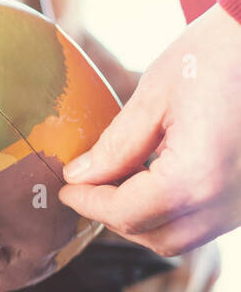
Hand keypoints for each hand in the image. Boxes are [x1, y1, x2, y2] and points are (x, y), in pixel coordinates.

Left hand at [60, 4, 240, 255]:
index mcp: (198, 176)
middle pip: (158, 237)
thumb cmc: (218, 54)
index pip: (128, 213)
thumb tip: (81, 176)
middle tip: (87, 188)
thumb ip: (116, 144)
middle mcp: (230, 200)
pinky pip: (211, 219)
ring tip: (119, 182)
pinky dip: (178, 210)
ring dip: (147, 219)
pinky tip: (157, 176)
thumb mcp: (156, 95)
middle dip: (117, 218)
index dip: (89, 204)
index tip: (66, 189)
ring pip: (187, 236)